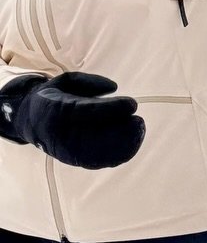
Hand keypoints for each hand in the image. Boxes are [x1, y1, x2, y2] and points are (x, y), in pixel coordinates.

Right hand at [0, 71, 145, 169]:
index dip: (112, 108)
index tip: (133, 104)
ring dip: (123, 144)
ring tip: (139, 131)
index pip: (87, 110)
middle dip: (122, 130)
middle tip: (139, 122)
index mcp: (57, 108)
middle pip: (95, 134)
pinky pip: (98, 161)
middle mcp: (61, 131)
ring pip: (99, 152)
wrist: (32, 122)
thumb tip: (114, 87)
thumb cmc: (55, 98)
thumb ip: (89, 81)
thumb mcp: (66, 81)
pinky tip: (133, 144)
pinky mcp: (73, 160)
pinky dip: (118, 155)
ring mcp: (66, 149)